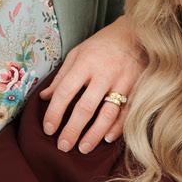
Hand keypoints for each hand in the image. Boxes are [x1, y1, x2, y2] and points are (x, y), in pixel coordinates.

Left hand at [38, 16, 145, 152]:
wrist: (136, 33)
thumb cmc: (102, 44)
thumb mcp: (77, 53)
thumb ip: (62, 77)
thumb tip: (44, 97)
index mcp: (85, 63)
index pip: (65, 92)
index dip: (55, 112)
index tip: (48, 129)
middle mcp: (104, 73)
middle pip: (85, 107)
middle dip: (72, 129)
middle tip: (63, 146)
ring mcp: (123, 82)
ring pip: (107, 114)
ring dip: (93, 134)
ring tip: (82, 148)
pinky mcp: (138, 89)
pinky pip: (127, 113)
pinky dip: (117, 128)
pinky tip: (105, 139)